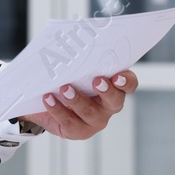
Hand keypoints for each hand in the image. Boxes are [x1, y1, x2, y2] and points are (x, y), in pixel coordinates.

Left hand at [17, 70, 138, 140]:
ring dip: (77, 99)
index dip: (126, 81)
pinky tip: (48, 99)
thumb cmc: (67, 83)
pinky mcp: (78, 131)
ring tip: (64, 88)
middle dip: (107, 91)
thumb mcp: (74, 71)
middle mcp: (108, 106)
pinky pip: (69, 121)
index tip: (117, 75)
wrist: (46, 105)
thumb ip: (79, 61)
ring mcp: (94, 121)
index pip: (129, 84)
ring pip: (90, 112)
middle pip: (115, 101)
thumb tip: (68, 43)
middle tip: (96, 80)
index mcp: (113, 88)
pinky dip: (57, 109)